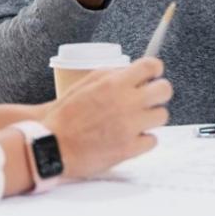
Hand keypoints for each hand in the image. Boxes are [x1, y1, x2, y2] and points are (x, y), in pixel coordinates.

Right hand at [43, 57, 171, 179]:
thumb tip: (131, 71)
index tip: (152, 75)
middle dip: (158, 92)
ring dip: (151, 117)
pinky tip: (131, 138)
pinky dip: (144, 140)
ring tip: (136, 120)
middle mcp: (126, 103)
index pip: (151, 66)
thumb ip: (111, 75)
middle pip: (165, 90)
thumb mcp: (83, 84)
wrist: (49, 147)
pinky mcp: (129, 149)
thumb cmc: (63, 116)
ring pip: (162, 116)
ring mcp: (129, 127)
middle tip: (148, 99)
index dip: (154, 70)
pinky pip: (153, 140)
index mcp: (114, 84)